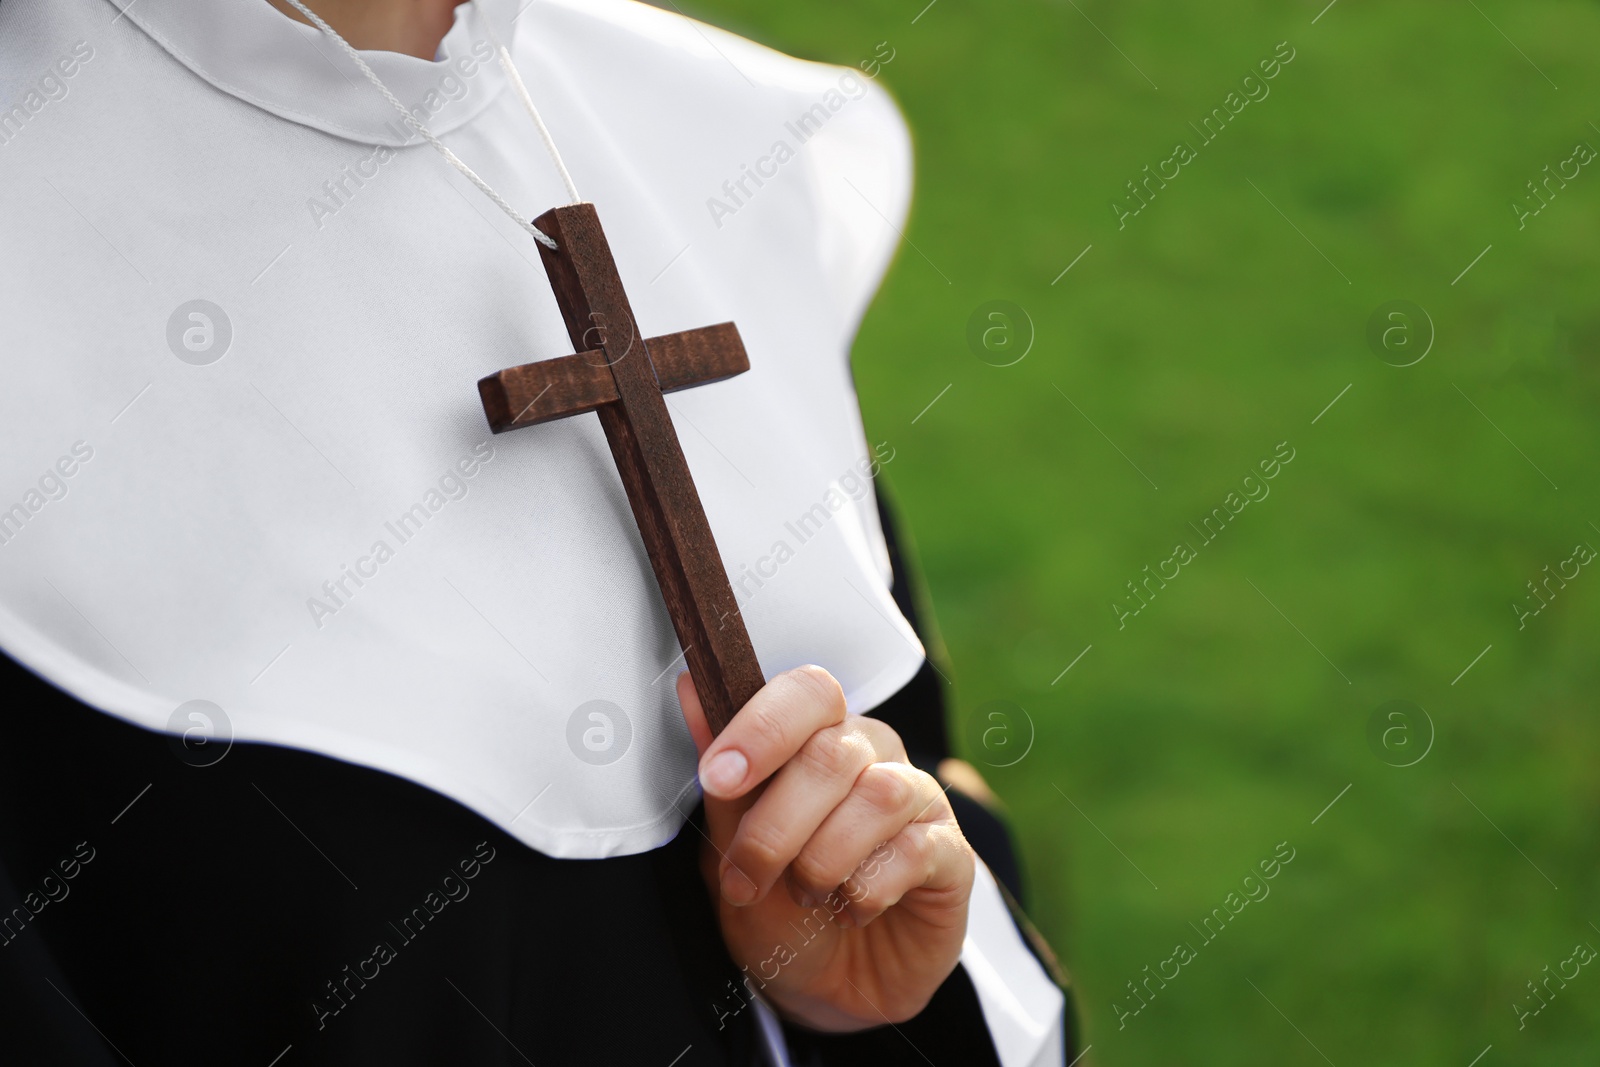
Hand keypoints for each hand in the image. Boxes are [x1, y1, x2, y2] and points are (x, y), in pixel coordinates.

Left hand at [678, 665, 974, 1031]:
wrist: (823, 988)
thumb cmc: (779, 909)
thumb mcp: (733, 848)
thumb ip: (724, 775)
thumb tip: (691, 688)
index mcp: (819, 737)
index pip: (809, 693)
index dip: (763, 728)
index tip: (718, 776)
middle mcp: (874, 755)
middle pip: (832, 752)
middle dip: (775, 824)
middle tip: (746, 877)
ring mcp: (918, 800)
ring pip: (878, 795)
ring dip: (822, 858)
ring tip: (805, 894)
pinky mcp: (950, 854)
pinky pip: (915, 850)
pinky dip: (866, 889)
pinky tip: (851, 909)